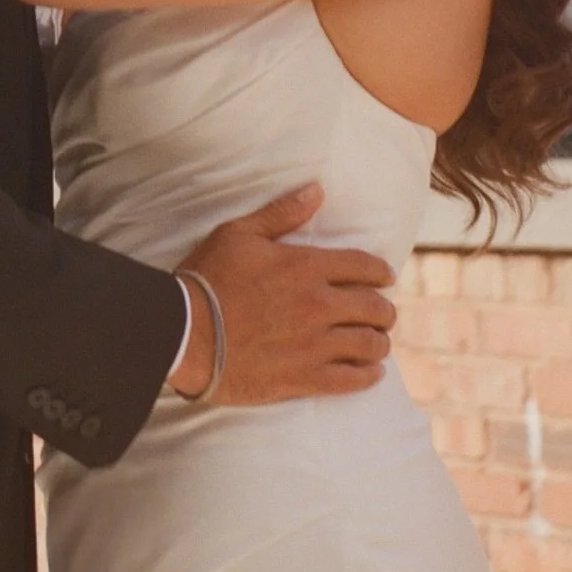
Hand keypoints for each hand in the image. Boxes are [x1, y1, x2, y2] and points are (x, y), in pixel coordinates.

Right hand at [169, 184, 395, 402]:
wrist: (185, 333)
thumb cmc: (209, 278)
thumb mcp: (239, 233)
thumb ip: (282, 213)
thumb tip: (317, 191)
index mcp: (306, 267)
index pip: (363, 267)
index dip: (380, 272)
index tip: (386, 277)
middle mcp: (318, 305)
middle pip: (374, 308)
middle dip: (384, 310)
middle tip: (383, 313)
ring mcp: (313, 344)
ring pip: (369, 345)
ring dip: (378, 342)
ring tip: (377, 342)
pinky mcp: (303, 378)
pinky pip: (351, 380)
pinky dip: (367, 376)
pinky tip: (371, 373)